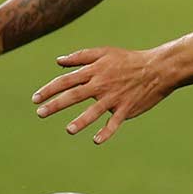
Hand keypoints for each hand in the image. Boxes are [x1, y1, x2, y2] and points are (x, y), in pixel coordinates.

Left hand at [31, 47, 171, 144]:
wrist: (157, 69)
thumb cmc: (128, 60)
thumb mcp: (104, 53)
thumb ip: (80, 56)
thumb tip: (58, 61)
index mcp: (94, 71)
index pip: (66, 80)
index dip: (49, 89)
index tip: (35, 99)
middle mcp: (101, 85)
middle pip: (74, 95)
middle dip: (55, 104)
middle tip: (40, 113)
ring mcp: (114, 98)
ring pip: (94, 111)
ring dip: (81, 121)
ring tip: (69, 130)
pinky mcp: (126, 108)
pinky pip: (115, 122)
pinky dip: (107, 132)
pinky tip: (96, 140)